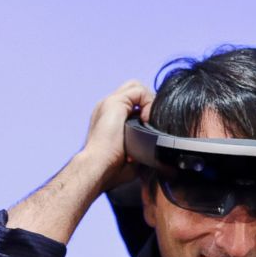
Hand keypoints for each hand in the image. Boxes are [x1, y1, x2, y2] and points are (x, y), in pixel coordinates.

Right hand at [7, 80, 153, 243]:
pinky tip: (146, 120)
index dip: (146, 109)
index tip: (151, 128)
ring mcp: (109, 103)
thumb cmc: (112, 169)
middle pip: (134, 90)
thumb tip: (159, 150)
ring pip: (136, 87)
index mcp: (110, 119)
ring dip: (149, 102)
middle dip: (148, 103)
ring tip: (148, 122)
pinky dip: (148, 102)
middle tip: (151, 122)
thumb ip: (142, 145)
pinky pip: (139, 91)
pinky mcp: (114, 103)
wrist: (97, 167)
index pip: (132, 102)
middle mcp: (108, 108)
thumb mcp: (132, 154)